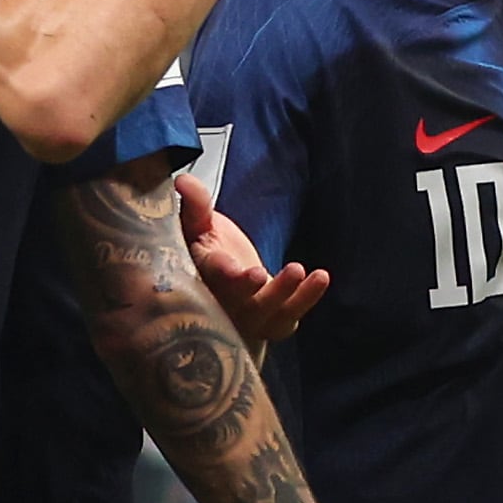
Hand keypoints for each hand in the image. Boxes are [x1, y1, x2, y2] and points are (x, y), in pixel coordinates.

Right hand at [176, 172, 329, 342]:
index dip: (221, 274)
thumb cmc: (209, 253)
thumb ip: (195, 204)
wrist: (225, 286)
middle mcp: (223, 303)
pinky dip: (306, 298)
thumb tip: (183, 180)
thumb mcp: (198, 225)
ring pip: (265, 311)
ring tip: (297, 270)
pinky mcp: (273, 321)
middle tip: (259, 275)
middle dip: (246, 288)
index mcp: (201, 277)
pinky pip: (289, 314)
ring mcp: (249, 316)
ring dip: (283, 293)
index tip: (231, 269)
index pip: (209, 277)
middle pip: (235, 300)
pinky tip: (319, 278)